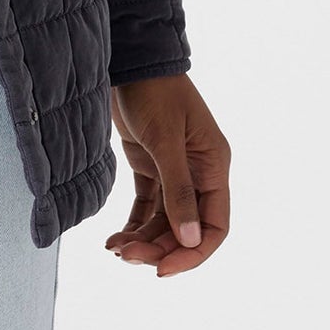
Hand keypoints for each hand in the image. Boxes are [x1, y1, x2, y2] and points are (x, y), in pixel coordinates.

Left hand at [105, 72, 230, 276]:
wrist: (130, 59)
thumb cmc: (154, 91)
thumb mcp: (165, 140)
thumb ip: (178, 190)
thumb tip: (190, 240)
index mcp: (214, 167)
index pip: (215, 226)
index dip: (193, 253)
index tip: (163, 270)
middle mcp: (198, 173)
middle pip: (186, 228)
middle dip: (159, 247)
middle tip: (126, 257)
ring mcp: (174, 170)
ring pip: (164, 221)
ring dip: (143, 239)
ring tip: (115, 249)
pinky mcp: (150, 165)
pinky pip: (147, 206)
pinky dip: (134, 224)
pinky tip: (115, 238)